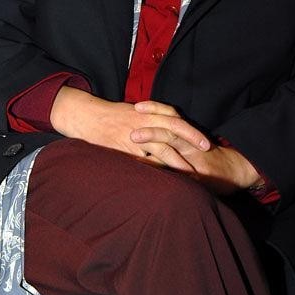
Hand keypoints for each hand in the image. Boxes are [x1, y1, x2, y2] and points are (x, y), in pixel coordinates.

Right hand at [50, 87, 209, 171]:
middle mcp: (145, 122)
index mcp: (148, 113)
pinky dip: (155, 171)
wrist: (88, 116)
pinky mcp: (125, 150)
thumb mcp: (135, 112)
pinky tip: (164, 181)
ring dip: (177, 161)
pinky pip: (143, 162)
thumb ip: (153, 120)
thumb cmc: (111, 115)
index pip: (175, 120)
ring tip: (190, 174)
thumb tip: (169, 130)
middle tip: (206, 150)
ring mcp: (135, 136)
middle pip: (174, 129)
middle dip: (191, 139)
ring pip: (161, 148)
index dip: (191, 130)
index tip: (205, 141)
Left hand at [132, 101, 262, 194]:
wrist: (236, 169)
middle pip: (172, 130)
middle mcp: (191, 142)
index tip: (137, 106)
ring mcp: (196, 158)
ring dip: (158, 146)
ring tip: (140, 147)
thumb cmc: (208, 157)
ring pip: (177, 148)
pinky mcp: (202, 176)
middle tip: (132, 132)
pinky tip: (158, 175)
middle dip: (152, 130)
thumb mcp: (190, 144)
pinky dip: (172, 173)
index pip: (170, 116)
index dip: (155, 110)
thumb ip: (172, 140)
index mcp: (187, 133)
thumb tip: (148, 139)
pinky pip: (184, 174)